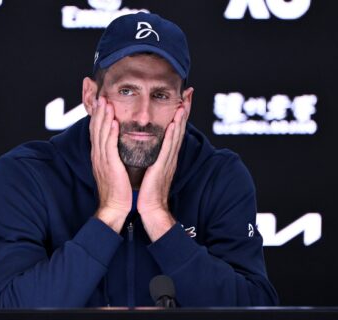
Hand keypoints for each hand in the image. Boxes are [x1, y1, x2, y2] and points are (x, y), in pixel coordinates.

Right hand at [90, 97, 131, 232]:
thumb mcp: (113, 169)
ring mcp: (102, 160)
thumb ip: (113, 156)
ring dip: (104, 117)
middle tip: (101, 96)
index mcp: (99, 156)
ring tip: (106, 102)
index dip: (98, 117)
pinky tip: (113, 122)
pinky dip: (111, 133)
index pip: (97, 132)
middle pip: (96, 129)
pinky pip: (109, 146)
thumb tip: (117, 146)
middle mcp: (98, 155)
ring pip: (102, 134)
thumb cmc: (117, 190)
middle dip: (99, 112)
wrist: (115, 206)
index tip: (101, 103)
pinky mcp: (109, 165)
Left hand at [137, 106, 188, 240]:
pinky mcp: (163, 167)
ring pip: (177, 135)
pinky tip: (175, 123)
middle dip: (184, 110)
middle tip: (188, 93)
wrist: (151, 209)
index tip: (182, 98)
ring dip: (181, 118)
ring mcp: (169, 161)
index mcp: (167, 156)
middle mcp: (171, 156)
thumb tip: (151, 147)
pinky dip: (173, 134)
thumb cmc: (148, 192)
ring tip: (184, 102)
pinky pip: (169, 147)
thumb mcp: (152, 169)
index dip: (179, 114)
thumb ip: (153, 157)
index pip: (175, 130)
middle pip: (180, 128)